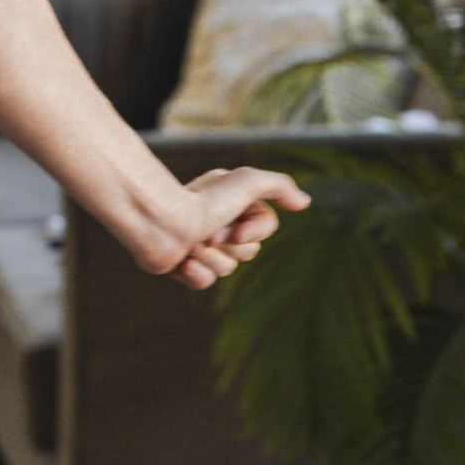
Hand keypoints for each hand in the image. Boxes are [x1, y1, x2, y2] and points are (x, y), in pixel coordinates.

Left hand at [161, 166, 310, 289]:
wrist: (159, 223)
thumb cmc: (204, 201)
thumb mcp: (248, 182)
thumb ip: (279, 187)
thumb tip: (305, 202)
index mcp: (234, 201)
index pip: (267, 226)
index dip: (256, 230)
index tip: (236, 228)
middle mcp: (219, 221)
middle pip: (249, 251)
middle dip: (230, 245)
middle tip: (208, 232)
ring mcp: (201, 244)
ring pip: (227, 268)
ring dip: (210, 258)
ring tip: (189, 243)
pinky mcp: (184, 264)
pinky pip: (205, 282)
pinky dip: (195, 274)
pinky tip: (182, 262)